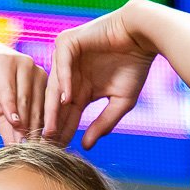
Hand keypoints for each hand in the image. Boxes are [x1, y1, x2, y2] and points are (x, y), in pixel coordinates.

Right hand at [0, 31, 49, 144]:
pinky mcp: (6, 61)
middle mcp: (38, 72)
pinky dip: (10, 105)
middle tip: (34, 151)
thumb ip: (11, 131)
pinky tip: (10, 120)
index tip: (44, 152)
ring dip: (24, 120)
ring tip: (22, 140)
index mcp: (42, 85)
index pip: (46, 112)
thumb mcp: (1, 114)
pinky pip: (9, 87)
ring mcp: (23, 64)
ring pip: (26, 97)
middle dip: (35, 130)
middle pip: (37, 106)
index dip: (45, 132)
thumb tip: (18, 152)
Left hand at [44, 0, 159, 148]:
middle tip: (47, 145)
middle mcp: (70, 76)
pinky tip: (67, 99)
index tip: (58, 152)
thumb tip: (86, 146)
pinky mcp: (68, 43)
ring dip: (53, 108)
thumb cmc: (135, 66)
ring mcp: (66, 59)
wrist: (143, 36)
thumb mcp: (120, 102)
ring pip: (55, 86)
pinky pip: (62, 64)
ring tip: (51, 128)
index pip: (67, 114)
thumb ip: (103, 123)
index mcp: (80, 89)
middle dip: (52, 124)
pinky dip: (64, 81)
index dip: (64, 132)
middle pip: (56, 103)